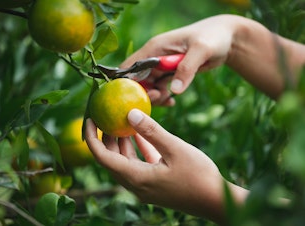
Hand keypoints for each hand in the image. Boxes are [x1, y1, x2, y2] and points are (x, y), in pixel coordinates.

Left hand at [85, 109, 248, 223]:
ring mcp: (145, 185)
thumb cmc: (198, 176)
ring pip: (125, 161)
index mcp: (136, 178)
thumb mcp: (174, 148)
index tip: (89, 119)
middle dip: (105, 137)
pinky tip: (140, 133)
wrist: (216, 200)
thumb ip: (151, 131)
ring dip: (122, 142)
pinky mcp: (155, 183)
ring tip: (121, 120)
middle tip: (105, 115)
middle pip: (111, 159)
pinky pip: (139, 163)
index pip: (102, 157)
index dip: (92, 138)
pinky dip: (137, 148)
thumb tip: (130, 112)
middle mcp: (136, 184)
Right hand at [121, 14, 304, 103]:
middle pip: (137, 81)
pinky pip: (159, 89)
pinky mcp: (169, 74)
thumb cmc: (213, 37)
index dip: (127, 83)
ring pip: (147, 87)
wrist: (226, 39)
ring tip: (168, 100)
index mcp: (154, 48)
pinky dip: (163, 97)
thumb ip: (187, 69)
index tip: (135, 98)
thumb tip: (174, 90)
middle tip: (159, 97)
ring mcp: (161, 67)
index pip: (130, 66)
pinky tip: (172, 101)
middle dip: (143, 93)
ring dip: (154, 97)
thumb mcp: (201, 50)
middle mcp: (154, 58)